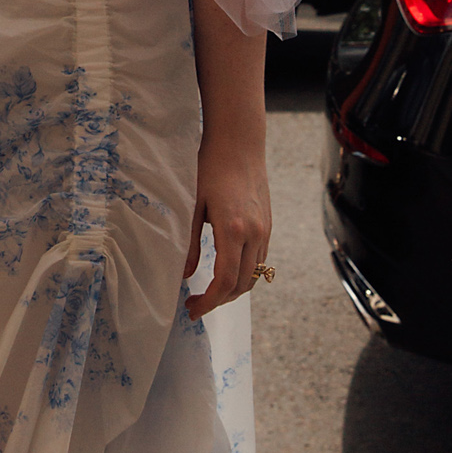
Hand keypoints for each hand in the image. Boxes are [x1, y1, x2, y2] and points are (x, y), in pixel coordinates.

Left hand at [184, 137, 271, 319]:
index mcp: (233, 230)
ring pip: (254, 276)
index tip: (192, 310)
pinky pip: (260, 261)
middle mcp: (255, 234)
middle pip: (242, 285)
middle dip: (218, 301)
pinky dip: (244, 275)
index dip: (209, 302)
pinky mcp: (268, 225)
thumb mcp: (192, 204)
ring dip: (232, 291)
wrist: (239, 142)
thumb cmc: (210, 168)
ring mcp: (265, 231)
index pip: (225, 281)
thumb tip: (183, 275)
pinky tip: (225, 273)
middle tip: (194, 305)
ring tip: (208, 293)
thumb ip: (189, 242)